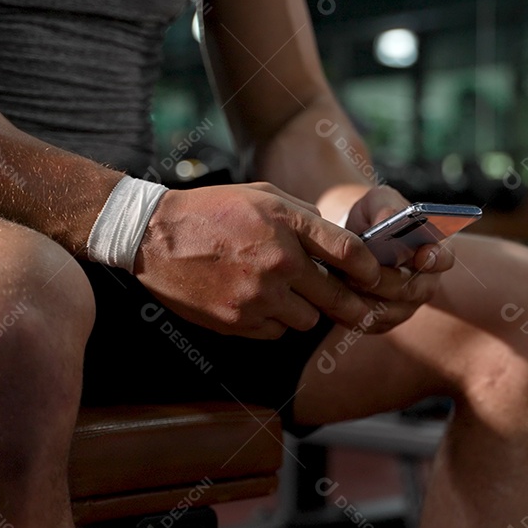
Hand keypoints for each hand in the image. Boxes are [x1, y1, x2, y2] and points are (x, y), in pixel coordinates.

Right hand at [134, 182, 381, 339]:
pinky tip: (258, 302)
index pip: (349, 252)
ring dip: (305, 311)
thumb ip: (305, 218)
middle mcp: (278, 263)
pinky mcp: (238, 322)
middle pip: (337, 298)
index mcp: (286, 225)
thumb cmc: (213, 211)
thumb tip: (342, 242)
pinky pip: (277, 332)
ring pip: (307, 320)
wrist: (153, 236)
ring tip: (286, 294)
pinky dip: (275, 322)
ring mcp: (257, 296)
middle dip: (355, 306)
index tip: (374, 277)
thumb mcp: (264, 195)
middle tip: (364, 312)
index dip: (370, 270)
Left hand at [342, 186, 455, 332]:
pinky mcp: (387, 321)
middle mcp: (426, 282)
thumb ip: (385, 207)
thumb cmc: (373, 217)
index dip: (436, 259)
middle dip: (385, 281)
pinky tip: (335, 298)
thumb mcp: (379, 202)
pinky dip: (353, 313)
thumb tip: (388, 220)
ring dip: (366, 299)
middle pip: (412, 289)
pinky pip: (372, 325)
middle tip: (359, 271)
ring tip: (343, 282)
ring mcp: (409, 305)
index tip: (421, 255)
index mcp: (433, 249)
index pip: (444, 258)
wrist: (357, 240)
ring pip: (391, 312)